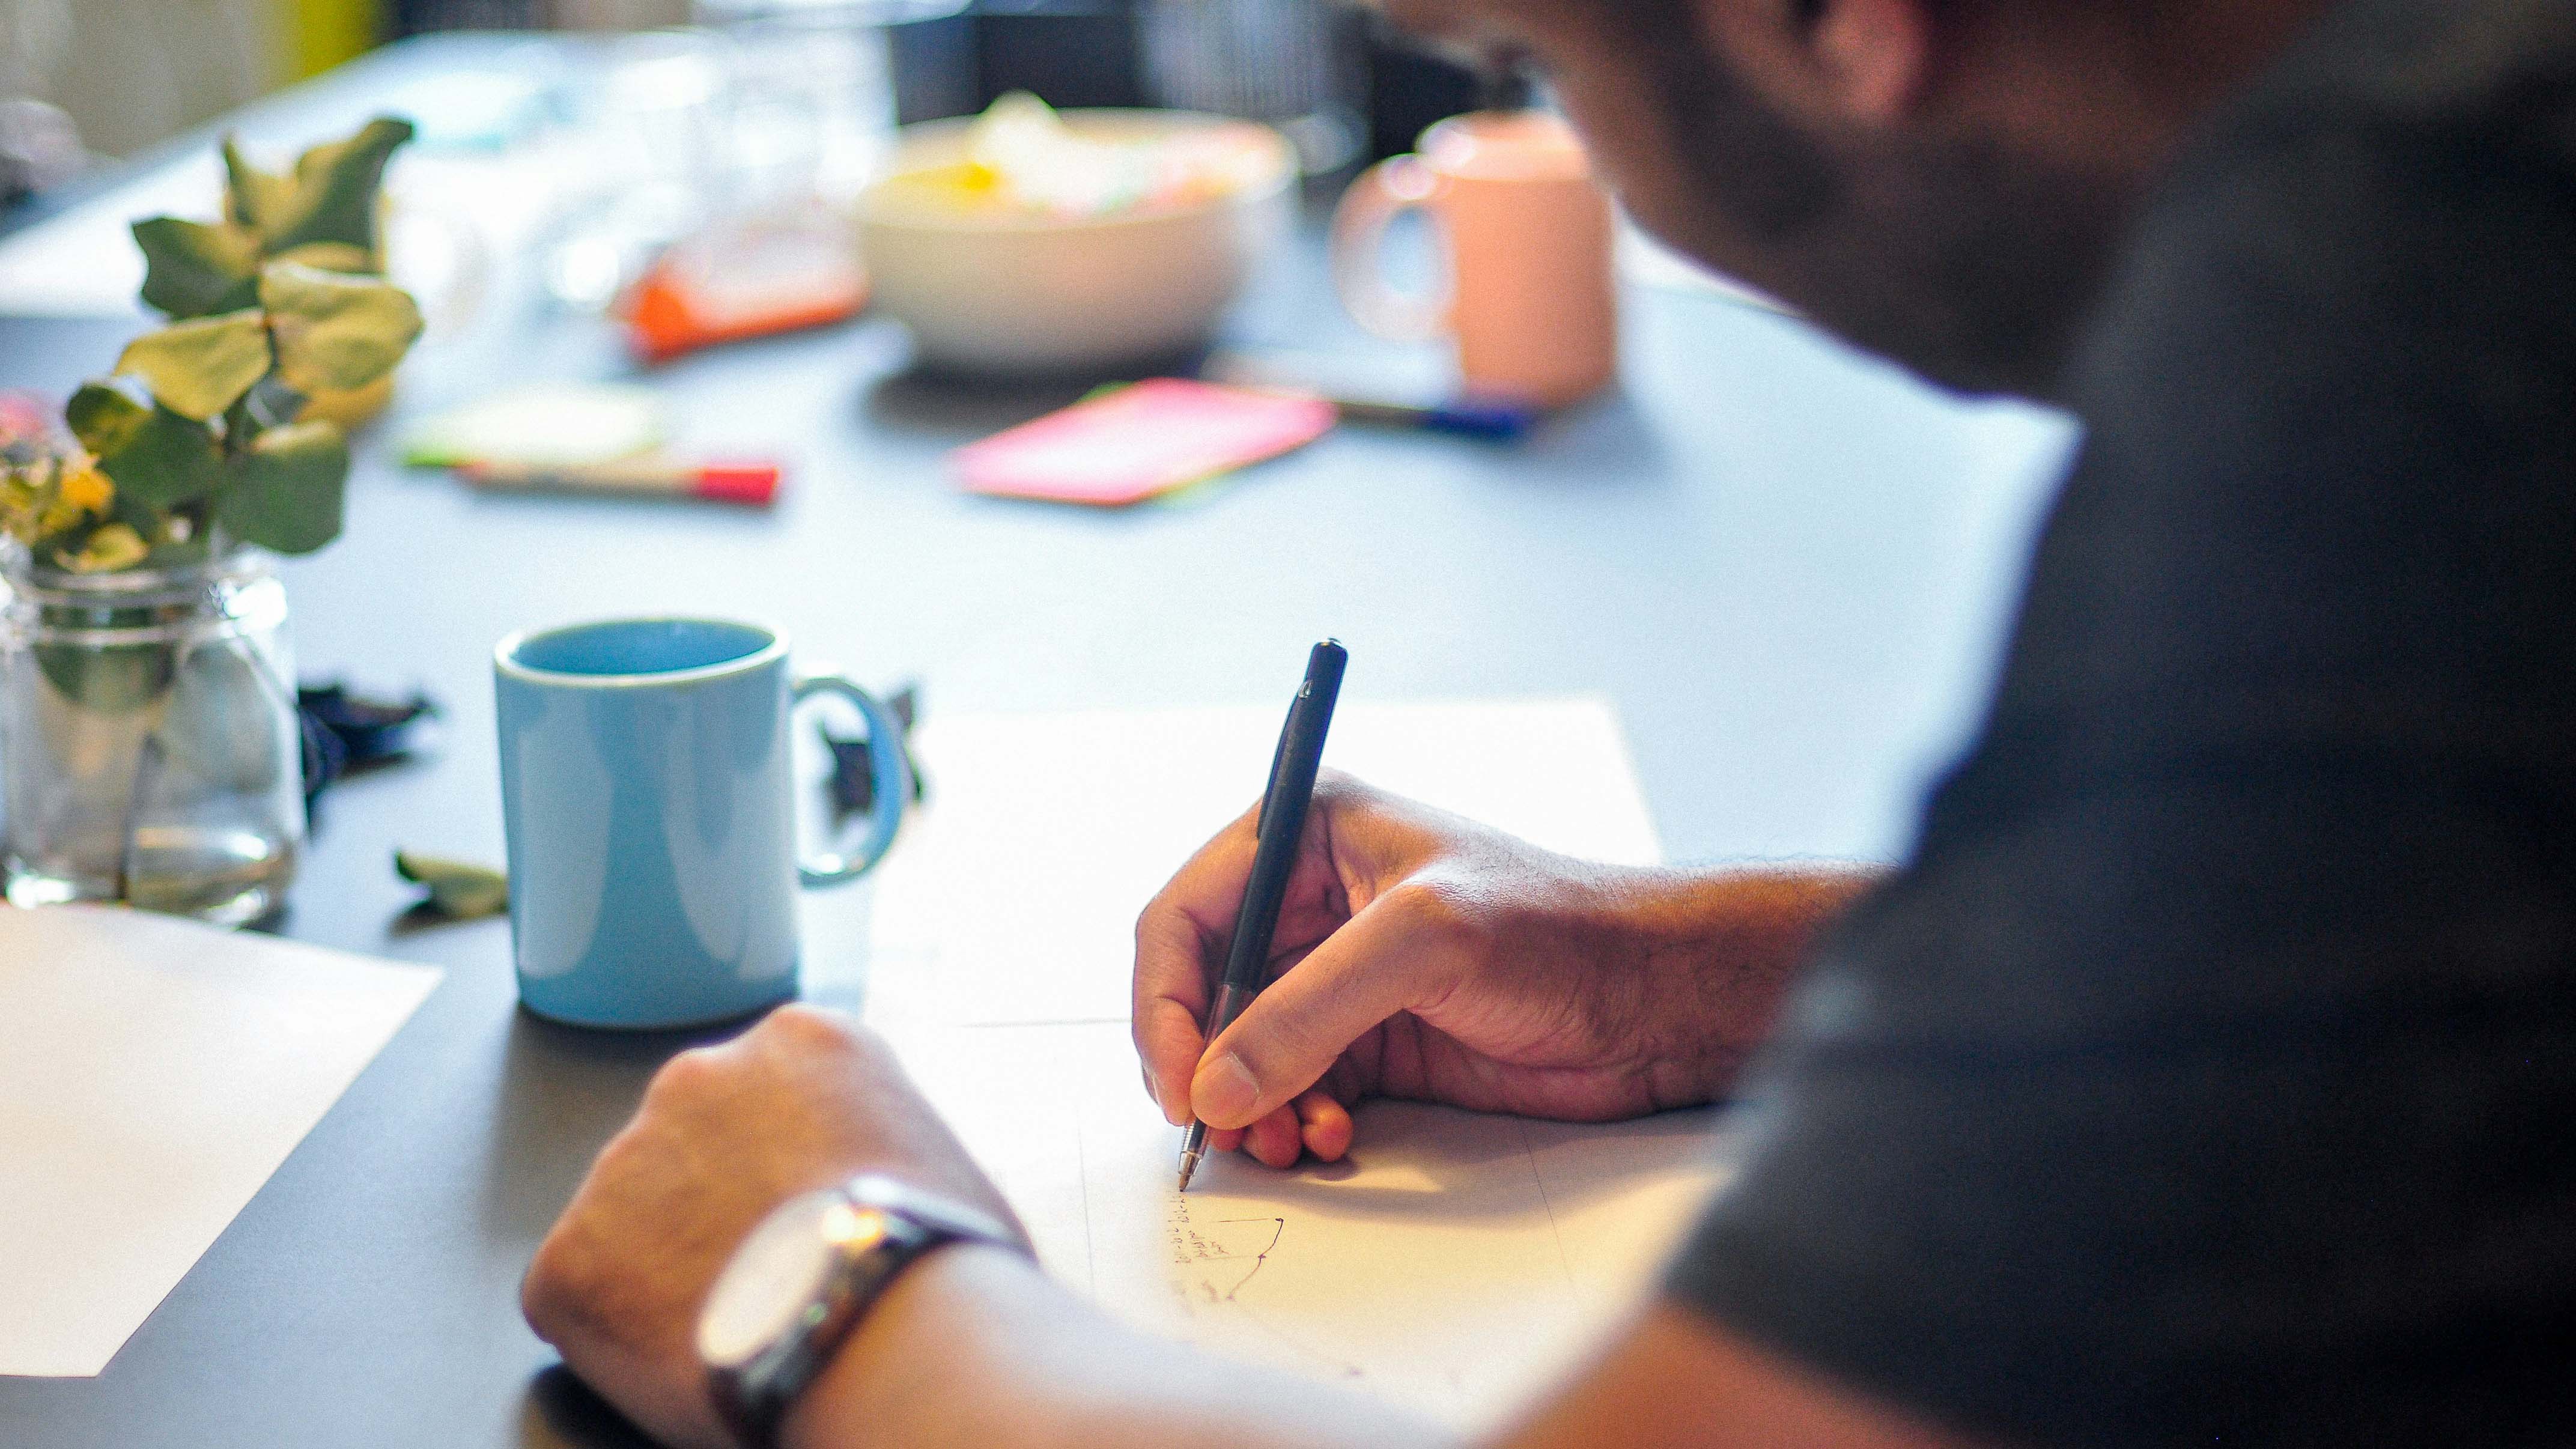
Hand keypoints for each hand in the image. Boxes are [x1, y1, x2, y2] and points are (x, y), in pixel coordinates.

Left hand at [520, 1005, 1021, 1448]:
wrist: (888, 1338)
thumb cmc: (940, 1261)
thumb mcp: (933, 1154)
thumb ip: (865, 1141)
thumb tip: (846, 1188)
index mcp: (801, 1041)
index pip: (771, 1092)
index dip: (788, 1163)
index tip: (804, 1209)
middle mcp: (698, 1076)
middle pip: (692, 1140)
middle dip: (718, 1202)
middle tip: (768, 1271)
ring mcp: (622, 1162)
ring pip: (632, 1216)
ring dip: (668, 1262)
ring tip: (739, 1322)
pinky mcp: (567, 1257)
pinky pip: (581, 1293)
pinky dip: (621, 1331)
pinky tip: (692, 1356)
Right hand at [1133, 773, 1869, 1170]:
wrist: (1656, 999)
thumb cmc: (1559, 930)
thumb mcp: (1422, 946)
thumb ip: (1308, 1013)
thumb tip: (1216, 1087)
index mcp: (1309, 833)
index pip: (1187, 918)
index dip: (1167, 1003)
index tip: (1179, 1081)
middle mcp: (1313, 902)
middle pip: (1205, 993)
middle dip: (1207, 1067)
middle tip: (1223, 1129)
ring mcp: (1341, 977)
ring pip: (1245, 1054)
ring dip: (1252, 1108)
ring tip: (1288, 1143)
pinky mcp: (1373, 1041)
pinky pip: (1296, 1090)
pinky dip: (1299, 1122)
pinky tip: (1335, 1140)